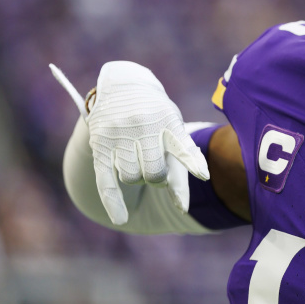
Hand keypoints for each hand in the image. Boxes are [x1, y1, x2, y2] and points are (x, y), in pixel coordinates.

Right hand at [50, 62, 209, 224]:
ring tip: (139, 166)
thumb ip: (182, 161)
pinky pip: (106, 180)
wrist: (125, 84)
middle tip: (156, 172)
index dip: (193, 162)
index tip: (203, 175)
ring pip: (131, 178)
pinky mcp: (100, 144)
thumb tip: (183, 208)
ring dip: (138, 180)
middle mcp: (142, 126)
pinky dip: (113, 202)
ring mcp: (119, 134)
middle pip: (154, 172)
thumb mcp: (173, 126)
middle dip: (158, 179)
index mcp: (168, 120)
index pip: (182, 145)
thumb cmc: (158, 116)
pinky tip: (120, 219)